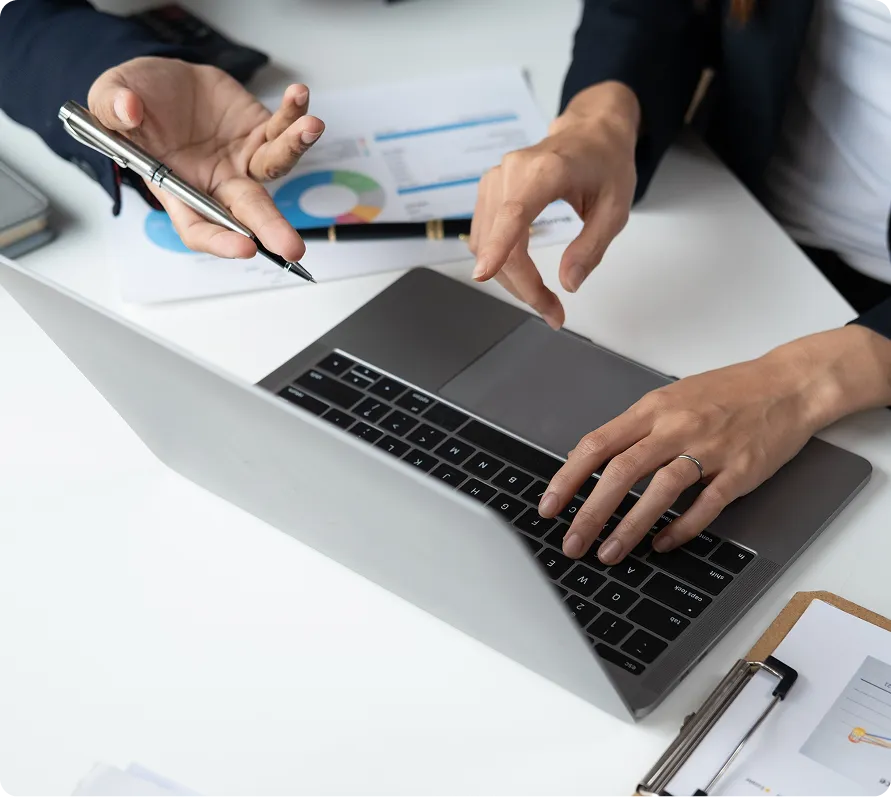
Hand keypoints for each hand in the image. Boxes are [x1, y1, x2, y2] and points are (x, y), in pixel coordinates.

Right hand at [88, 57, 324, 260]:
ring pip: (274, 165)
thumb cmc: (136, 102)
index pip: (200, 227)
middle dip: (272, 228)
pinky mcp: (259, 133)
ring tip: (310, 127)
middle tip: (293, 248)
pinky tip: (299, 96)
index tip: (245, 247)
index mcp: (179, 188)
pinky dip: (293, 114)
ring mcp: (242, 160)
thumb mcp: (110, 98)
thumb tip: (127, 110)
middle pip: (248, 211)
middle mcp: (217, 182)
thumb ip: (112, 108)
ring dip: (294, 147)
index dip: (221, 241)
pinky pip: (281, 128)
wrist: (161, 80)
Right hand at [468, 82, 638, 329]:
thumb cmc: (606, 165)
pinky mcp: (488, 190)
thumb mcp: (616, 209)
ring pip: (486, 243)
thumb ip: (592, 247)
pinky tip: (523, 275)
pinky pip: (483, 235)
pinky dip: (499, 261)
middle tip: (553, 312)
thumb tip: (568, 284)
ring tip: (542, 298)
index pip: (514, 213)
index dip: (498, 247)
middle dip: (522, 285)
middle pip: (500, 239)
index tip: (483, 275)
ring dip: (509, 278)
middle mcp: (512, 171)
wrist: (590, 131)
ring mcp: (494, 179)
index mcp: (546, 170)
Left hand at [538, 327, 890, 564]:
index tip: (550, 506)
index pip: (597, 444)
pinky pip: (706, 504)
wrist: (787, 385)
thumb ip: (631, 429)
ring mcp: (710, 448)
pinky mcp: (740, 470)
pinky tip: (662, 543)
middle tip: (572, 542)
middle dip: (591, 511)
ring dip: (630, 525)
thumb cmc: (726, 392)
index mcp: (652, 409)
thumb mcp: (669, 398)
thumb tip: (587, 457)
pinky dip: (681, 527)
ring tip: (610, 552)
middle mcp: (676, 426)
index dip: (568, 478)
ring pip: (660, 490)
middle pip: (621, 471)